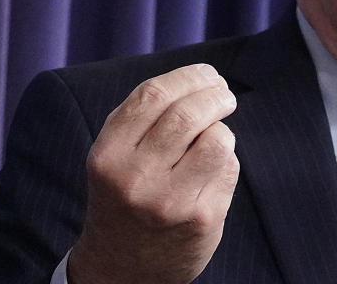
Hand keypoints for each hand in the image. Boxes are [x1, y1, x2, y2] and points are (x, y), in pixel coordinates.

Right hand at [67, 64, 238, 283]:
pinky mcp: (201, 220)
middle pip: (187, 113)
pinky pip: (228, 169)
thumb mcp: (114, 157)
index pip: (152, 95)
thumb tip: (198, 78)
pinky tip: (212, 168)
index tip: (206, 73)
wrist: (121, 269)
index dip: (187, 76)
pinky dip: (226, 159)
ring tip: (217, 132)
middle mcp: (136, 178)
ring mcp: (170, 201)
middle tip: (224, 93)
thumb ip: (143, 118)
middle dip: (215, 94)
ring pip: (216, 140)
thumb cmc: (124, 197)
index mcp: (108, 155)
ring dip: (222, 127)